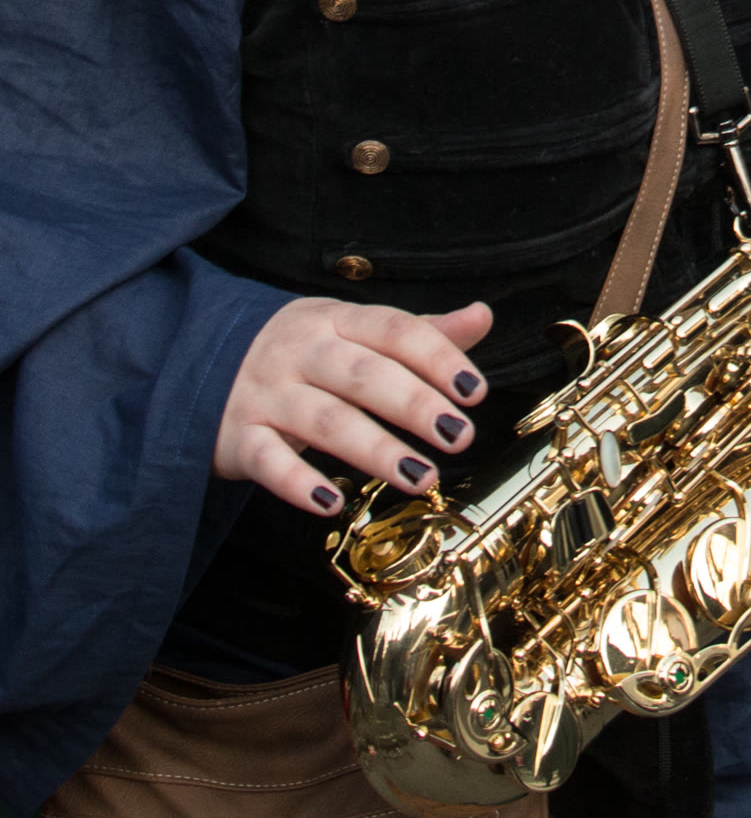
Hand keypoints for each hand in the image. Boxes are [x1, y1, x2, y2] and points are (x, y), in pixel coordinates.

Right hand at [214, 297, 492, 514]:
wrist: (200, 363)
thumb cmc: (301, 352)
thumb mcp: (353, 330)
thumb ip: (418, 331)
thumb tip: (483, 316)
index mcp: (335, 318)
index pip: (393, 330)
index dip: (437, 358)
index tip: (476, 391)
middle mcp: (300, 350)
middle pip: (364, 375)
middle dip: (415, 405)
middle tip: (459, 436)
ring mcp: (266, 392)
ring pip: (324, 420)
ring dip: (376, 450)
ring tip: (422, 477)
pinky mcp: (238, 437)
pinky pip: (267, 461)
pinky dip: (297, 483)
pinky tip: (332, 502)